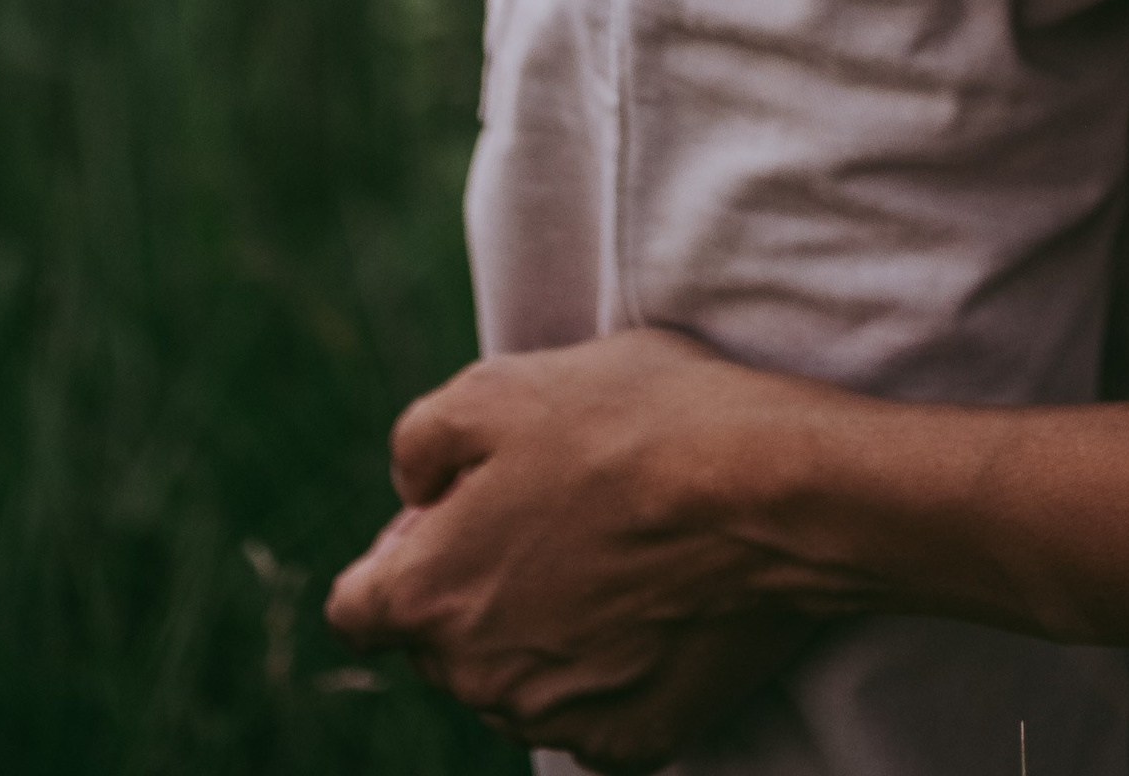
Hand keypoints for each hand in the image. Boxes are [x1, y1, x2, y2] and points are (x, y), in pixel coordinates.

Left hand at [326, 330, 816, 759]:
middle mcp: (477, 677)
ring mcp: (556, 720)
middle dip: (476, 585)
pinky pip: (594, 712)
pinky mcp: (633, 742)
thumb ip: (419, 442)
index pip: (358, 606)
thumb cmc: (634, 426)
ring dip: (540, 630)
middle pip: (442, 643)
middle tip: (553, 512)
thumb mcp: (500, 387)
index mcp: (429, 595)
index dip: (403, 551)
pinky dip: (610, 670)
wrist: (770, 490)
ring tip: (613, 550)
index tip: (461, 509)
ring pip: (515, 681)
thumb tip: (412, 490)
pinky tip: (653, 605)